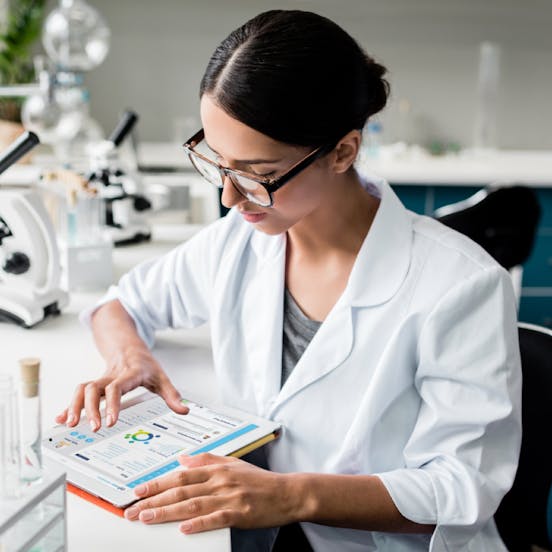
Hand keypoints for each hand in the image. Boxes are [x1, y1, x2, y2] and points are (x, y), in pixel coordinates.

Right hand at [55, 345, 187, 430]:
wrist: (128, 346)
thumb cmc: (144, 364)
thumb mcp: (161, 377)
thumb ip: (172, 395)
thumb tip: (184, 410)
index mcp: (128, 374)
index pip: (117, 387)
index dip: (112, 403)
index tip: (110, 422)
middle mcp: (111, 376)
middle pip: (94, 388)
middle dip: (91, 408)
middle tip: (93, 427)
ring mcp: (100, 380)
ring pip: (82, 389)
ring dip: (75, 406)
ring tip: (72, 424)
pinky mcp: (94, 385)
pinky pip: (78, 394)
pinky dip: (68, 406)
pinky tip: (62, 419)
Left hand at [124, 453, 300, 533]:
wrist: (287, 493)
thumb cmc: (259, 480)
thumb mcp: (232, 463)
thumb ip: (206, 459)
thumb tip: (182, 458)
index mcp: (217, 469)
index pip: (181, 474)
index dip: (158, 482)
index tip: (139, 489)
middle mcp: (220, 481)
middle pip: (182, 489)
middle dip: (154, 499)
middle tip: (133, 508)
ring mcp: (230, 497)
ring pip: (192, 504)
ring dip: (167, 511)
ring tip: (147, 517)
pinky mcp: (239, 514)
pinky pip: (215, 519)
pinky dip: (199, 524)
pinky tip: (183, 528)